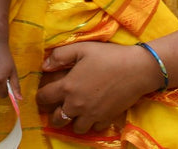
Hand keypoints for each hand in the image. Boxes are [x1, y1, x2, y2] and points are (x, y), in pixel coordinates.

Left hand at [37, 41, 157, 133]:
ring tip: (77, 111)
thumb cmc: (108, 56)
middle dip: (54, 114)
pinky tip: (94, 112)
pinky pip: (94, 128)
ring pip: (75, 128)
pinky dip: (92, 123)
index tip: (43, 94)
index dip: (40, 97)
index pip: (44, 98)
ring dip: (73, 121)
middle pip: (57, 119)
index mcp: (68, 87)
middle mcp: (76, 105)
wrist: (137, 69)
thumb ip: (60, 55)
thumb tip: (44, 65)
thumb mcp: (82, 48)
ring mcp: (91, 115)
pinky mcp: (106, 119)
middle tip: (59, 105)